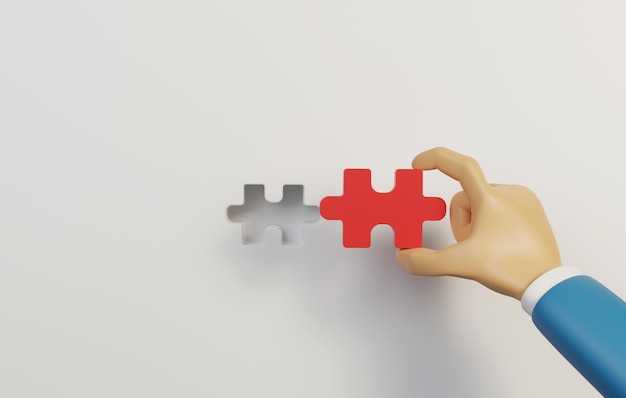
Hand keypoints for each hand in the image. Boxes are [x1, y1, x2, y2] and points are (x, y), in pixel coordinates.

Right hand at [395, 147, 561, 299]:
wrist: (546, 284)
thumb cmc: (511, 268)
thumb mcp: (461, 265)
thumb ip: (425, 262)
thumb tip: (404, 256)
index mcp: (491, 199)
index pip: (459, 166)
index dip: (434, 160)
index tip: (417, 165)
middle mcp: (509, 192)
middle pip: (465, 198)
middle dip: (461, 222)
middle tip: (473, 244)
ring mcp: (522, 200)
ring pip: (480, 203)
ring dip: (475, 224)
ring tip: (490, 246)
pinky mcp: (531, 209)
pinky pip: (498, 207)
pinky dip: (491, 223)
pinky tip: (500, 243)